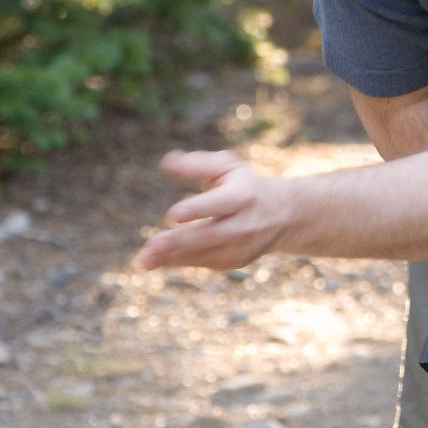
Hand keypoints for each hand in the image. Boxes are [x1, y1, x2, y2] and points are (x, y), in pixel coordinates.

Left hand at [137, 151, 292, 272]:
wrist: (284, 215)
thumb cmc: (245, 185)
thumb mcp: (228, 167)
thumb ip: (198, 165)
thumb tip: (166, 163)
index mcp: (243, 196)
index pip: (219, 204)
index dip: (197, 209)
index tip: (174, 214)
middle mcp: (244, 224)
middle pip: (209, 235)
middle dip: (179, 242)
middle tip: (151, 245)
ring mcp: (241, 247)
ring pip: (204, 254)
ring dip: (172, 258)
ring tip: (144, 260)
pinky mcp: (235, 262)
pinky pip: (203, 263)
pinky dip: (179, 261)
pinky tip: (157, 260)